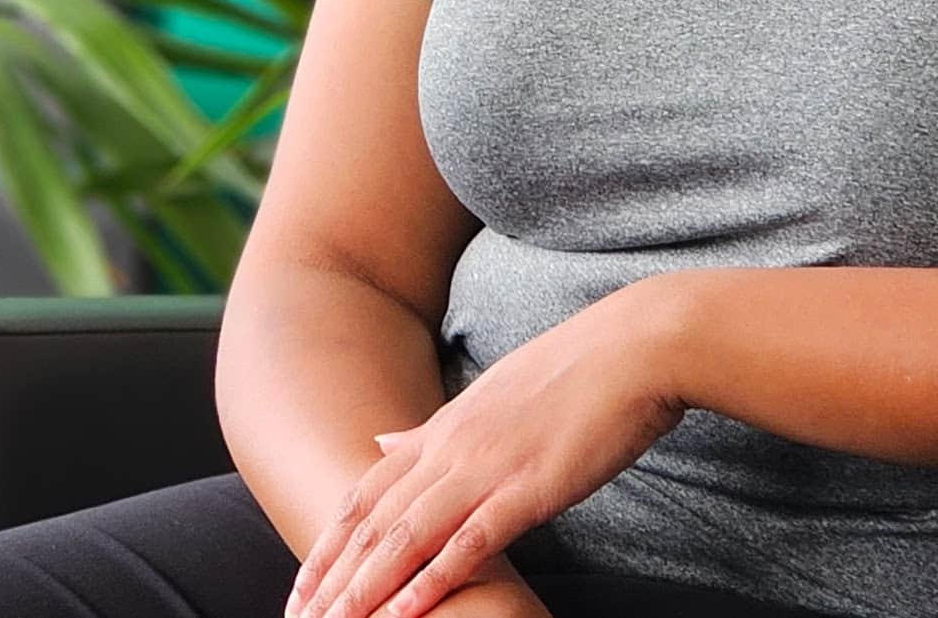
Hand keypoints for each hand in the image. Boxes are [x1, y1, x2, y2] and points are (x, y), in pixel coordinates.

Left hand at [284, 283, 687, 617]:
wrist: (635, 346)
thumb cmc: (575, 371)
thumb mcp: (492, 393)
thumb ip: (434, 426)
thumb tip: (382, 437)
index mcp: (447, 423)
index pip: (368, 488)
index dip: (330, 540)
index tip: (302, 585)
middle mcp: (454, 445)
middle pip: (374, 519)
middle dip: (331, 576)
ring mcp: (489, 465)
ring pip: (408, 535)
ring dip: (365, 587)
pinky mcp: (529, 486)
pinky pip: (469, 541)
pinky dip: (432, 579)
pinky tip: (404, 613)